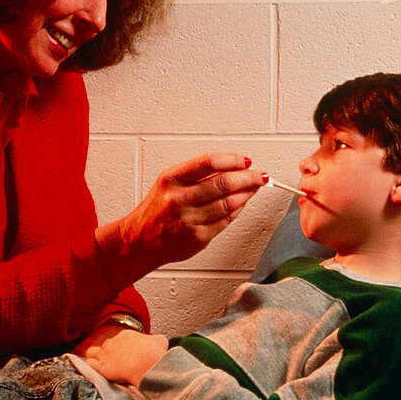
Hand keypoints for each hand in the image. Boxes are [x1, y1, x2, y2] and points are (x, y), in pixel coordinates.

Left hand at [73, 324, 168, 387]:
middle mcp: (112, 342)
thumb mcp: (159, 340)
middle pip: (102, 344)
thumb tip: (159, 340)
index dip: (116, 345)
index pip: (115, 337)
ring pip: (91, 352)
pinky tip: (91, 369)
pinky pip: (89, 364)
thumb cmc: (154, 352)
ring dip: (93, 356)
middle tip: (108, 357)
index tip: (120, 351)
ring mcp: (105, 354)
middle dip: (104, 350)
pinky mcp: (102, 367)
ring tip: (95, 361)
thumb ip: (156, 339)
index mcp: (124, 334)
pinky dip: (89, 366)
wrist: (146, 363)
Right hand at [95, 153, 266, 288]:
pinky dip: (239, 209)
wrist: (140, 240)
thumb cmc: (158, 209)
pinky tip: (242, 203)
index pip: (209, 162)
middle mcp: (179, 199)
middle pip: (224, 183)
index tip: (246, 161)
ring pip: (230, 202)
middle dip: (249, 177)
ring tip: (254, 188)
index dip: (233, 160)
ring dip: (247, 194)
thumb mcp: (169, 183)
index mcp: (171, 179)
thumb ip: (198, 174)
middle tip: (260, 175)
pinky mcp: (199, 237)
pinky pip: (227, 220)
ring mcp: (190, 219)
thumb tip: (234, 167)